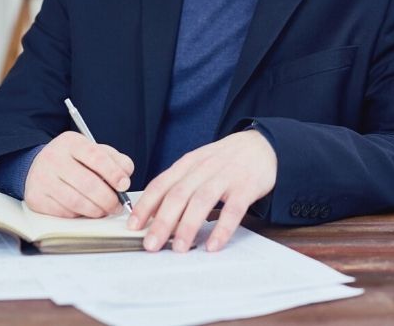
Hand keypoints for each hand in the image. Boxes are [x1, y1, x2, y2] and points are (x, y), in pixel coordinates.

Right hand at [24, 131, 133, 217]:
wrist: (39, 166)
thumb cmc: (73, 160)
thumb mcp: (94, 151)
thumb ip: (114, 160)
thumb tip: (126, 174)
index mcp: (71, 142)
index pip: (96, 157)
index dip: (113, 173)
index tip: (124, 185)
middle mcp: (54, 158)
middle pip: (88, 183)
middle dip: (108, 199)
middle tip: (117, 205)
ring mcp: (42, 178)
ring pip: (76, 201)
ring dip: (96, 210)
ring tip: (104, 210)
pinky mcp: (36, 198)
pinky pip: (64, 213)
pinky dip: (79, 215)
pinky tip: (85, 210)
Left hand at [127, 130, 276, 252]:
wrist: (261, 145)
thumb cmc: (224, 160)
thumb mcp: (198, 165)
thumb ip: (178, 185)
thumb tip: (154, 215)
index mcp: (188, 163)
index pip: (161, 184)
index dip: (145, 204)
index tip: (133, 225)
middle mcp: (203, 168)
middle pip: (178, 194)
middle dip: (162, 221)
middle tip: (151, 244)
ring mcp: (225, 176)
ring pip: (202, 201)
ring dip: (188, 226)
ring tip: (179, 248)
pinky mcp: (246, 186)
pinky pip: (233, 209)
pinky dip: (222, 228)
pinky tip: (213, 245)